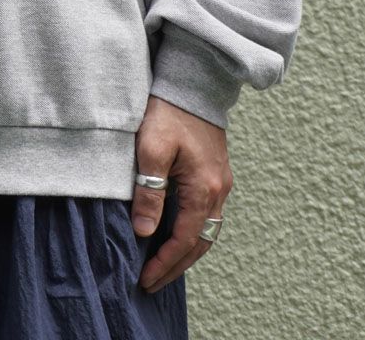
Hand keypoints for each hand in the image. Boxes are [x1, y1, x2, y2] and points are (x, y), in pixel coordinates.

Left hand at [132, 94, 232, 293]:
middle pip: (200, 243)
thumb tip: (145, 232)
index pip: (185, 240)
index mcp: (203, 188)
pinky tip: (174, 233)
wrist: (193, 81)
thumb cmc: (169, 111)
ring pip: (206, 231)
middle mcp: (218, 190)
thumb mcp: (151, 149)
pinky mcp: (215, 172)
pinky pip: (207, 214)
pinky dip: (192, 232)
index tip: (145, 279)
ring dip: (185, 251)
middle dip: (176, 265)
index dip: (165, 263)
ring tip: (161, 265)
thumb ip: (149, 191)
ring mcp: (220, 181)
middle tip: (151, 283)